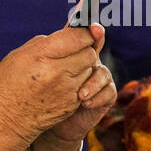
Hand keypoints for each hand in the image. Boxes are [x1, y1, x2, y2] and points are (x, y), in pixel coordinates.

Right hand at [0, 23, 103, 144]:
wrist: (6, 122)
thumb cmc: (8, 84)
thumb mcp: (19, 56)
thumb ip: (46, 42)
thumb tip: (68, 31)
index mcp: (41, 57)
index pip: (77, 37)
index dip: (85, 31)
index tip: (87, 28)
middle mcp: (57, 74)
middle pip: (89, 53)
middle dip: (85, 48)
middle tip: (76, 48)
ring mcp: (66, 91)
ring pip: (90, 69)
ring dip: (83, 65)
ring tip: (67, 66)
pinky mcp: (72, 105)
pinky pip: (85, 85)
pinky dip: (79, 81)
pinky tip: (64, 82)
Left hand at [44, 24, 116, 144]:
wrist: (49, 122)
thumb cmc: (42, 93)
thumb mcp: (42, 70)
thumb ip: (50, 50)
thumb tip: (59, 27)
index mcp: (75, 51)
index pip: (84, 35)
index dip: (90, 30)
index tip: (93, 28)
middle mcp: (89, 61)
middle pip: (95, 52)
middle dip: (88, 58)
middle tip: (77, 67)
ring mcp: (98, 78)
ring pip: (102, 72)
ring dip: (91, 83)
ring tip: (80, 95)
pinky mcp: (105, 95)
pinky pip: (109, 91)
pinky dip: (97, 96)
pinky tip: (84, 102)